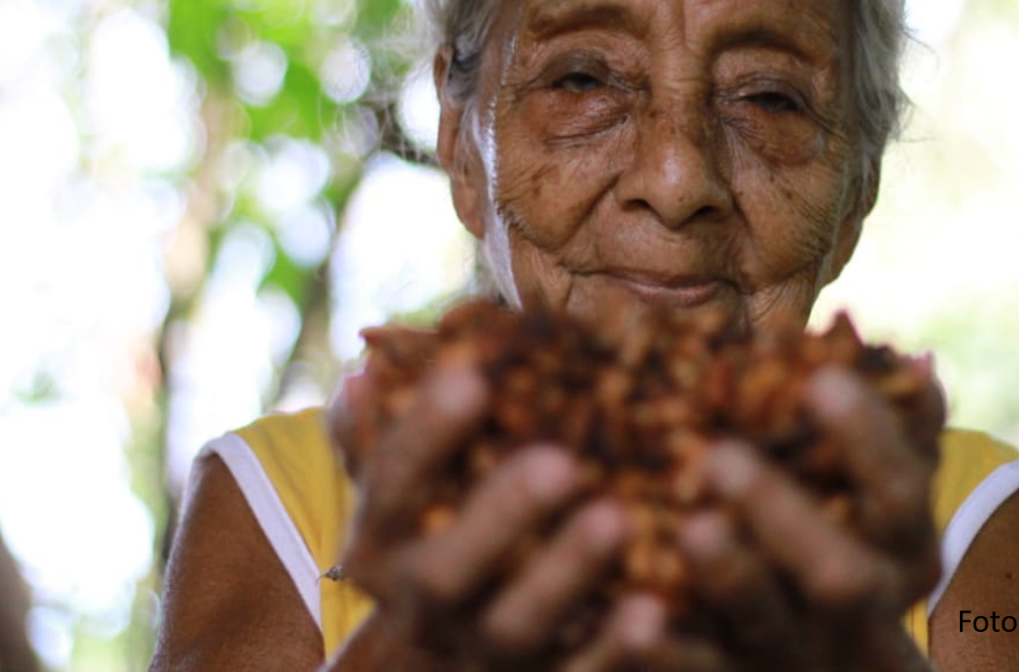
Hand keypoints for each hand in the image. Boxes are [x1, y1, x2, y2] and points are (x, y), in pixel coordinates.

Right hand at [327, 343, 633, 667]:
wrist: (452, 642)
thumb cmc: (440, 523)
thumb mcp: (403, 484)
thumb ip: (384, 432)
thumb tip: (367, 375)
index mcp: (380, 543)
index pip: (389, 487)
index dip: (424, 436)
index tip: (470, 378)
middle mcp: (421, 603)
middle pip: (444, 570)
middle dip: (500, 515)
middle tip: (560, 462)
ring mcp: (477, 651)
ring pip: (512, 627)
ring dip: (563, 574)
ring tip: (615, 518)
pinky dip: (612, 648)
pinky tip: (651, 607)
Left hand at [671, 364, 945, 670]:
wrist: (835, 665)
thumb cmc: (851, 542)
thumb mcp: (884, 498)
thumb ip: (898, 433)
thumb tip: (910, 359)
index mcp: (904, 549)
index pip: (900, 494)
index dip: (868, 440)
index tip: (821, 377)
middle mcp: (861, 609)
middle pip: (841, 575)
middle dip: (784, 514)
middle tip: (722, 456)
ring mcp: (800, 654)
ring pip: (768, 625)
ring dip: (728, 576)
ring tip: (690, 527)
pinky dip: (668, 651)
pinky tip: (633, 614)